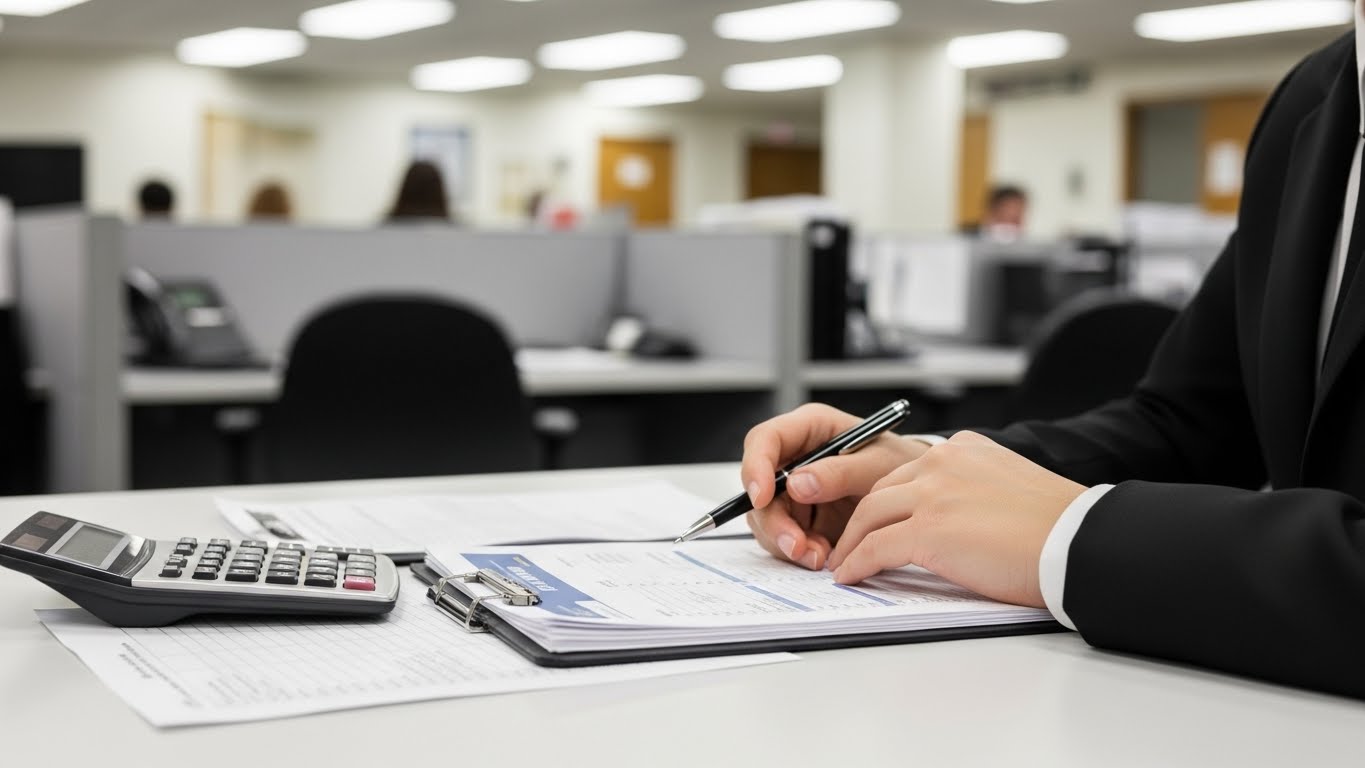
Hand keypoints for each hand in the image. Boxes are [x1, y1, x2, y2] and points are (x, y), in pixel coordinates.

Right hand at [741, 403, 929, 570]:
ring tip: (819, 555)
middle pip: (761, 487)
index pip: (765, 440)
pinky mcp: (801, 519)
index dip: (756, 466)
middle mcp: (795, 458)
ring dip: (787, 541)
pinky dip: (799, 551)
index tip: (762, 496)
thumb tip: (797, 484)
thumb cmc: (902, 464)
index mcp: (810, 429)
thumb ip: (839, 472)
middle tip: (796, 545)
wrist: (918, 496)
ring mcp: (795, 491)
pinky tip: (822, 555)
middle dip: (774, 521)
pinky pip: (784, 538)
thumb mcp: (878, 463)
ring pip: (767, 517)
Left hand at [827, 431, 1085, 607]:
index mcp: (964, 449)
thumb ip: (972, 491)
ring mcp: (932, 494)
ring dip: (850, 543)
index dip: (884, 500)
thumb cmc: (1058, 527)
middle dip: (858, 520)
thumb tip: (954, 520)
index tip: (872, 518)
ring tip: (843, 563)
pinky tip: (851, 576)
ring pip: (869, 516)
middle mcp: (943, 462)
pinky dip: (857, 564)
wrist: (1080, 542)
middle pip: (879, 490)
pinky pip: (875, 548)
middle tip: (847, 541)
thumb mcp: (1008, 487)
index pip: (906, 472)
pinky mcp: (928, 530)